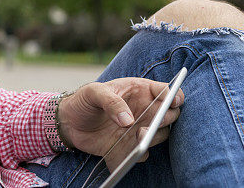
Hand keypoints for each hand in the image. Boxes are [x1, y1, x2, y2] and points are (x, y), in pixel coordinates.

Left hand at [57, 78, 183, 169]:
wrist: (69, 122)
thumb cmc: (84, 101)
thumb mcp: (93, 93)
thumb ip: (111, 101)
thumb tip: (128, 121)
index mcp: (138, 91)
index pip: (164, 91)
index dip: (173, 95)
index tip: (171, 101)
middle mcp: (144, 110)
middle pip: (170, 114)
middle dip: (167, 118)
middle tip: (155, 122)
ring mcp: (139, 128)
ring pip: (161, 134)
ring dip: (154, 136)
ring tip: (140, 136)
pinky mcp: (131, 145)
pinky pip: (143, 152)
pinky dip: (139, 153)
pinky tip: (130, 151)